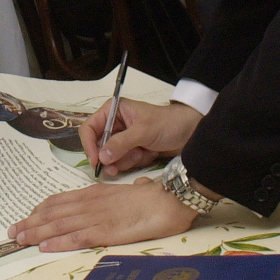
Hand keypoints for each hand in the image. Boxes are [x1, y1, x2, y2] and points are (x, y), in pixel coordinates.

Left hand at [8, 178, 198, 251]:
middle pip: (54, 213)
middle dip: (31, 222)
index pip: (60, 200)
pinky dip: (58, 242)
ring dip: (36, 232)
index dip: (41, 209)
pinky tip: (44, 246)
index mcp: (95, 193)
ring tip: (19, 238)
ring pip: (59, 224)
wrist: (170, 198)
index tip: (27, 216)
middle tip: (12, 230)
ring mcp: (97, 216)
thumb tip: (119, 194)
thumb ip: (116, 196)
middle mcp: (90, 203)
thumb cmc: (154, 196)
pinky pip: (77, 237)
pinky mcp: (107, 231)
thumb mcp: (128, 192)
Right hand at [79, 99, 202, 176]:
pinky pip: (122, 161)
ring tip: (141, 154)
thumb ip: (121, 143)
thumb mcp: (143, 131)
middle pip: (98, 146)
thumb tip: (101, 157)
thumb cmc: (168, 123)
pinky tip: (147, 155)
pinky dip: (133, 162)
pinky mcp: (131, 150)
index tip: (95, 161)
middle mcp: (114, 124)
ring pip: (110, 156)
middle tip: (115, 168)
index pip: (90, 128)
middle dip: (109, 157)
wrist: (191, 133)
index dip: (89, 145)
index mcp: (113, 111)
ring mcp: (122, 139)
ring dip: (124, 160)